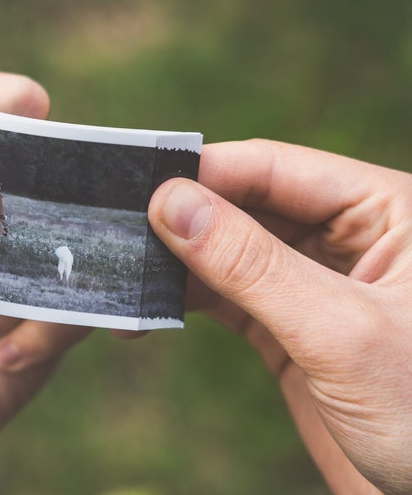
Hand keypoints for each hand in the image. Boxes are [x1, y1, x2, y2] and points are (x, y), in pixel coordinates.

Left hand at [0, 15, 71, 494]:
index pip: (15, 106)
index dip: (18, 101)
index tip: (19, 112)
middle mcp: (10, 208)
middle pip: (60, 166)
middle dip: (20, 205)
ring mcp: (41, 261)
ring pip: (80, 238)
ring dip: (10, 284)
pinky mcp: (63, 318)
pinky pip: (82, 306)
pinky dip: (30, 331)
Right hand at [148, 140, 411, 493]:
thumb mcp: (338, 333)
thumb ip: (252, 265)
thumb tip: (171, 204)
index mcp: (385, 211)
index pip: (276, 168)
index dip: (205, 173)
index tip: (139, 186)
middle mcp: (348, 236)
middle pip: (243, 205)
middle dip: (180, 222)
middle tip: (115, 234)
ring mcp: (314, 282)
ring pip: (227, 251)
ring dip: (174, 265)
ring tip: (123, 279)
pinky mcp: (290, 325)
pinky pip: (226, 296)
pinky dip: (184, 300)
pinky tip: (146, 311)